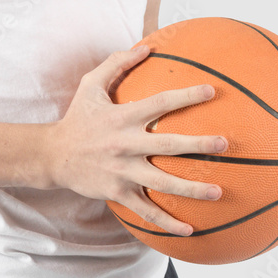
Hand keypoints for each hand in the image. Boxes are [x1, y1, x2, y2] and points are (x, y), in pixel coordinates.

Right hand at [47, 44, 227, 236]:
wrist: (53, 155)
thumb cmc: (78, 116)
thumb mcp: (90, 84)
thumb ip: (117, 63)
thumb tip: (147, 47)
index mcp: (122, 117)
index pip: (159, 103)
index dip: (185, 96)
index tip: (211, 91)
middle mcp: (125, 144)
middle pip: (167, 145)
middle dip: (198, 145)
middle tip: (224, 144)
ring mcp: (122, 172)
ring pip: (162, 183)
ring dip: (191, 189)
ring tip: (218, 192)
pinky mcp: (118, 193)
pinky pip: (146, 211)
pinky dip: (167, 222)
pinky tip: (190, 230)